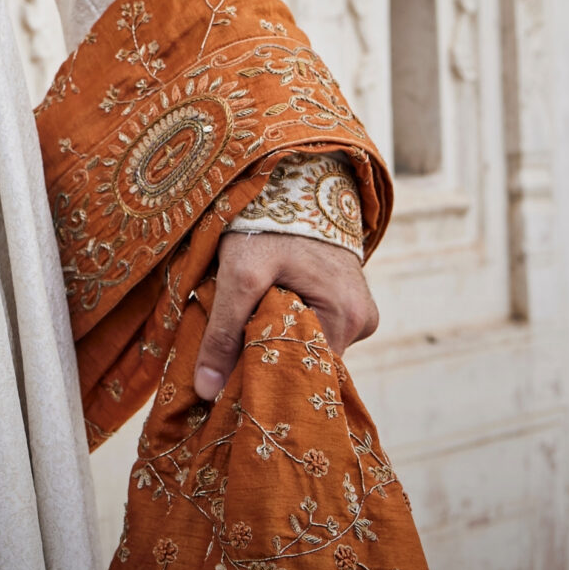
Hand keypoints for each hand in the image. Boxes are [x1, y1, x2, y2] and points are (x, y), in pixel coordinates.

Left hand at [192, 231, 378, 402]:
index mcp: (348, 318)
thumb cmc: (269, 223)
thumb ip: (224, 332)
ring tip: (249, 328)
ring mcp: (358, 310)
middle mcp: (362, 320)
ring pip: (311, 343)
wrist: (292, 178)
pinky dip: (292, 322)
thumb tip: (206, 391)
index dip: (270, 378)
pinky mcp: (348, 300)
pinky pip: (317, 326)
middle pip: (311, 360)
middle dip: (273, 360)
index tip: (235, 386)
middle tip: (234, 359)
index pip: (308, 372)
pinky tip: (269, 310)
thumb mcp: (240, 274)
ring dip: (281, 339)